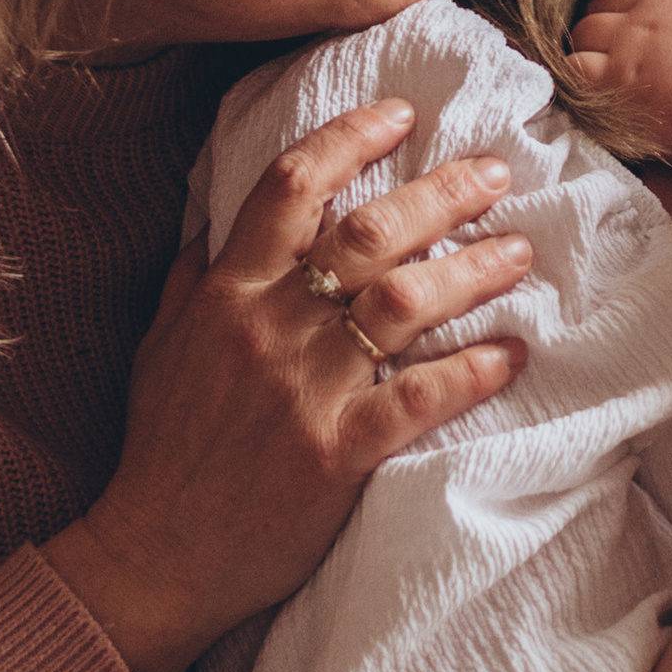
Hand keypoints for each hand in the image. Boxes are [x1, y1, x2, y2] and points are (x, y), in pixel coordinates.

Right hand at [43, 100, 531, 671]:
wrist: (153, 558)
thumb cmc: (161, 452)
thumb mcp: (160, 347)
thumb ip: (194, 277)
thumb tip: (219, 218)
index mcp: (226, 293)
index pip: (290, 186)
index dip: (350, 138)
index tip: (403, 113)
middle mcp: (268, 327)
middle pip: (367, 233)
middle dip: (441, 193)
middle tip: (495, 174)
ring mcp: (305, 391)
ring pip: (403, 303)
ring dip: (470, 270)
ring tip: (518, 253)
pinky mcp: (338, 455)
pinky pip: (420, 398)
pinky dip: (473, 371)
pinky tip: (513, 354)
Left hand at [571, 0, 671, 173]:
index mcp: (663, 2)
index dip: (610, 18)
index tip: (616, 39)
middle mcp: (635, 25)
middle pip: (588, 25)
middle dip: (591, 46)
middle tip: (606, 72)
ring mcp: (621, 59)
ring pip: (573, 56)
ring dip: (580, 73)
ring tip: (597, 96)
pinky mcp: (615, 95)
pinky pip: (573, 86)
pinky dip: (575, 97)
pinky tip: (592, 111)